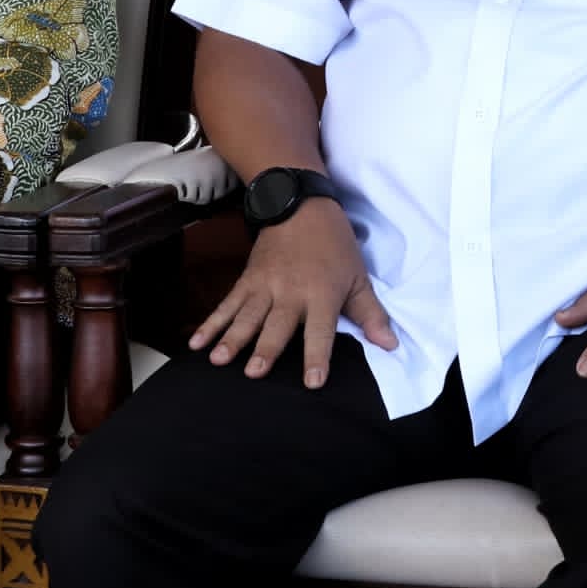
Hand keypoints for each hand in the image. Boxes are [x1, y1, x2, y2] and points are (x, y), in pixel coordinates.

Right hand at [190, 199, 394, 386]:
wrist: (301, 205)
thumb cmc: (335, 246)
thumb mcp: (359, 278)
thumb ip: (371, 315)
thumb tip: (390, 346)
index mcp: (322, 295)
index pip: (320, 331)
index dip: (317, 356)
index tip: (312, 382)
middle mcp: (291, 293)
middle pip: (277, 325)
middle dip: (265, 348)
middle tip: (254, 372)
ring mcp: (265, 286)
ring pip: (247, 316)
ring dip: (232, 338)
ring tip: (219, 360)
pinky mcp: (246, 280)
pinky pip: (227, 304)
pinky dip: (211, 323)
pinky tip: (196, 343)